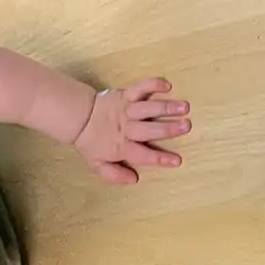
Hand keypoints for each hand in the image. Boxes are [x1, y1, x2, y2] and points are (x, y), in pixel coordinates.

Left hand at [74, 79, 189, 184]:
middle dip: (169, 128)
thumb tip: (134, 179)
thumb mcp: (97, 164)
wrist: (77, 117)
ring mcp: (127, 110)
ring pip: (148, 109)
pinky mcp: (126, 95)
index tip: (177, 160)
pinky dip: (152, 85)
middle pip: (149, 129)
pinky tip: (167, 85)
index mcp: (122, 147)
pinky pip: (140, 89)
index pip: (143, 155)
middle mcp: (127, 128)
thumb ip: (114, 174)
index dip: (160, 158)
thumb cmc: (92, 142)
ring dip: (166, 107)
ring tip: (184, 107)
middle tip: (187, 126)